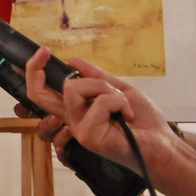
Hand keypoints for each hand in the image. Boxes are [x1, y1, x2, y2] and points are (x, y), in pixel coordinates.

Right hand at [21, 48, 174, 169]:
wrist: (161, 144)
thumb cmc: (143, 121)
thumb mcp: (119, 90)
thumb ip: (96, 77)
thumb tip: (72, 60)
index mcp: (76, 110)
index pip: (42, 95)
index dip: (33, 72)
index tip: (42, 52)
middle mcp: (71, 120)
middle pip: (37, 96)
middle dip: (34, 69)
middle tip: (43, 51)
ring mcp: (78, 129)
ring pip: (72, 89)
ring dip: (103, 87)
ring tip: (120, 102)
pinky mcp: (88, 136)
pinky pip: (98, 103)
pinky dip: (118, 102)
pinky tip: (127, 116)